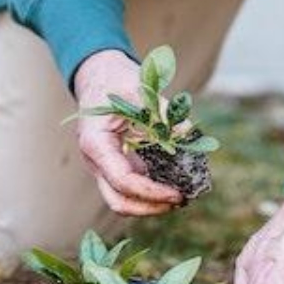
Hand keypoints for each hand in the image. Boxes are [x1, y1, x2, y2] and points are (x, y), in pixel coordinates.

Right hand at [72, 49, 183, 215]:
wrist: (99, 76)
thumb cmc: (116, 80)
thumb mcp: (140, 90)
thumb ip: (163, 112)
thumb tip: (188, 132)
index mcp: (96, 143)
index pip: (122, 181)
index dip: (152, 192)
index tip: (177, 194)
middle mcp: (95, 160)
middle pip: (118, 201)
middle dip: (150, 207)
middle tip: (180, 201)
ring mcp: (103, 166)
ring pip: (123, 199)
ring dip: (151, 203)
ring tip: (181, 196)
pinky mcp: (114, 165)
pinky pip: (131, 187)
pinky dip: (151, 191)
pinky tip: (173, 184)